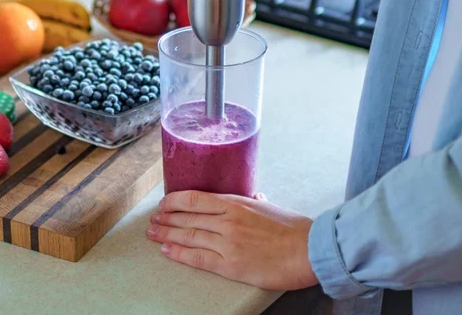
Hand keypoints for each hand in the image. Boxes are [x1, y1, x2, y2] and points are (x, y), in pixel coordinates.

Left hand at [146, 190, 318, 290]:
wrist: (308, 250)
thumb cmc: (294, 229)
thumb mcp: (272, 207)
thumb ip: (257, 202)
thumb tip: (254, 197)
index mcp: (236, 203)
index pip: (195, 198)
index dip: (174, 201)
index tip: (164, 204)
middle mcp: (227, 220)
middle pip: (186, 217)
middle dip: (165, 218)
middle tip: (152, 220)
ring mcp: (227, 242)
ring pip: (188, 236)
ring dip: (166, 234)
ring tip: (152, 234)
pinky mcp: (231, 265)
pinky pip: (198, 258)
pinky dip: (179, 253)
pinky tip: (167, 250)